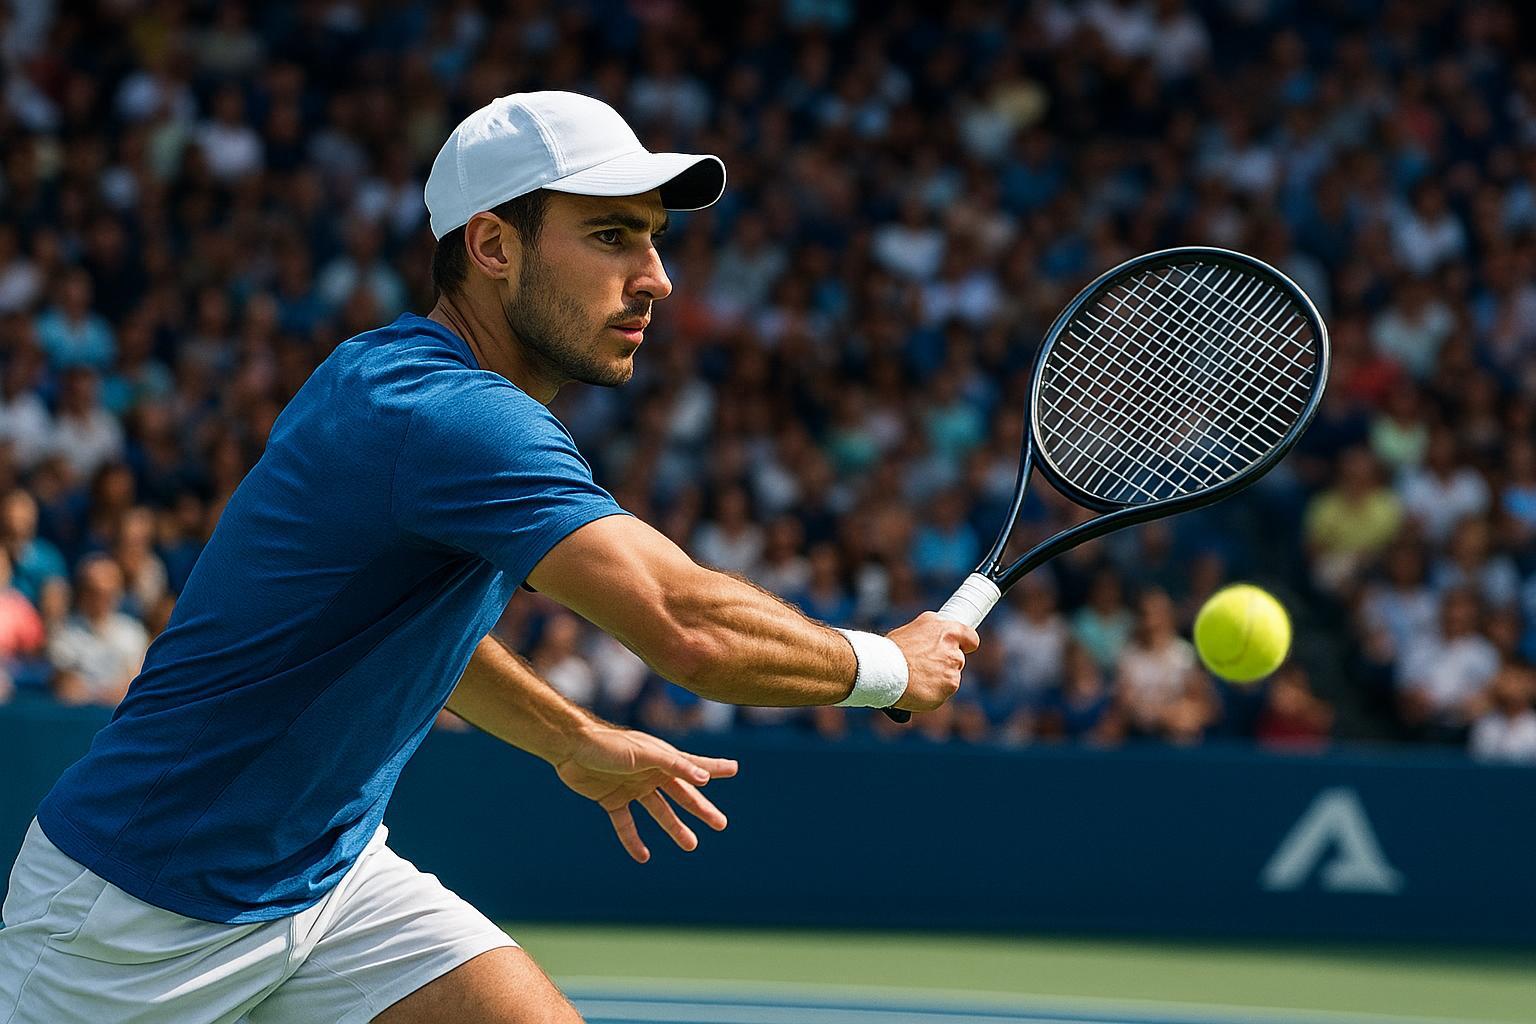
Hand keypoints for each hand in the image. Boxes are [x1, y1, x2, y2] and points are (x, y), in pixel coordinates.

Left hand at [552, 724, 737, 862]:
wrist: (570, 747)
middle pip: (681, 795)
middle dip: (701, 809)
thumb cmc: (609, 744)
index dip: (715, 767)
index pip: (694, 766)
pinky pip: (626, 824)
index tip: (734, 769)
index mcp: (661, 759)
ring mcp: (631, 787)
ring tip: (691, 845)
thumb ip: (674, 764)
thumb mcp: (645, 753)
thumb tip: (704, 778)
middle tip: (720, 824)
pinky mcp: (612, 799)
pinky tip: (644, 856)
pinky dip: (633, 840)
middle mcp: (650, 774)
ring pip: (658, 812)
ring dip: (674, 828)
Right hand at [887, 611, 979, 712]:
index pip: (971, 638)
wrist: (883, 671)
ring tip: (916, 677)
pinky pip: (942, 693)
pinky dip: (932, 693)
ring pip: (949, 678)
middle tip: (924, 664)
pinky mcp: (947, 690)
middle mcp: (954, 652)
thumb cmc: (893, 649)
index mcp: (947, 632)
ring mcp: (952, 673)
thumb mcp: (913, 629)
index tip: (962, 647)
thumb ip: (933, 631)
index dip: (966, 643)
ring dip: (937, 679)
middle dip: (944, 663)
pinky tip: (917, 689)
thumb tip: (939, 634)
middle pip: (957, 660)